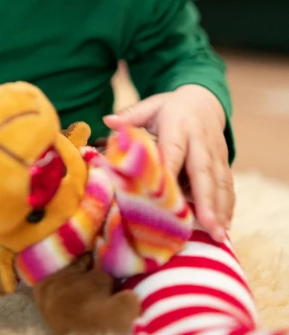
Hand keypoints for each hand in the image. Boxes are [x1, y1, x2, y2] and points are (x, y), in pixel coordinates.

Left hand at [104, 85, 233, 241]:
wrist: (204, 100)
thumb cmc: (169, 108)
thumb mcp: (150, 106)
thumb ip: (130, 115)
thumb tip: (107, 120)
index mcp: (178, 125)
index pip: (174, 150)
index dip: (171, 171)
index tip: (166, 195)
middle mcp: (200, 140)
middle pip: (204, 171)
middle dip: (207, 199)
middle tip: (208, 225)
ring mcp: (216, 152)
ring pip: (220, 181)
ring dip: (220, 208)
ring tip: (218, 234)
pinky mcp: (224, 162)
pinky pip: (228, 185)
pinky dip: (228, 206)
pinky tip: (225, 227)